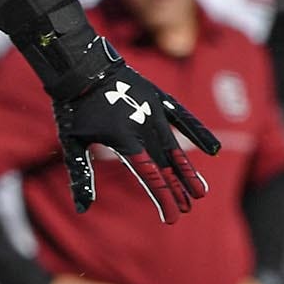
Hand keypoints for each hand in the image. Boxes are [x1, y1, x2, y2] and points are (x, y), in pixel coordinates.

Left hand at [52, 39, 219, 221]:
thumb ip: (81, 176)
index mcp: (123, 140)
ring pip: (176, 147)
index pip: (149, 176)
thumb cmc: (73, 108)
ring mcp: (154, 112)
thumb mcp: (71, 143)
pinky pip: (184, 118)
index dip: (162, 198)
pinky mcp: (160, 99)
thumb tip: (81, 209)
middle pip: (164, 166)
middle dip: (176, 190)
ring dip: (187, 171)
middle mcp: (143, 127)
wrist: (81, 66)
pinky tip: (212, 149)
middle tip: (186, 210)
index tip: (172, 217)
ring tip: (200, 192)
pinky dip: (198, 133)